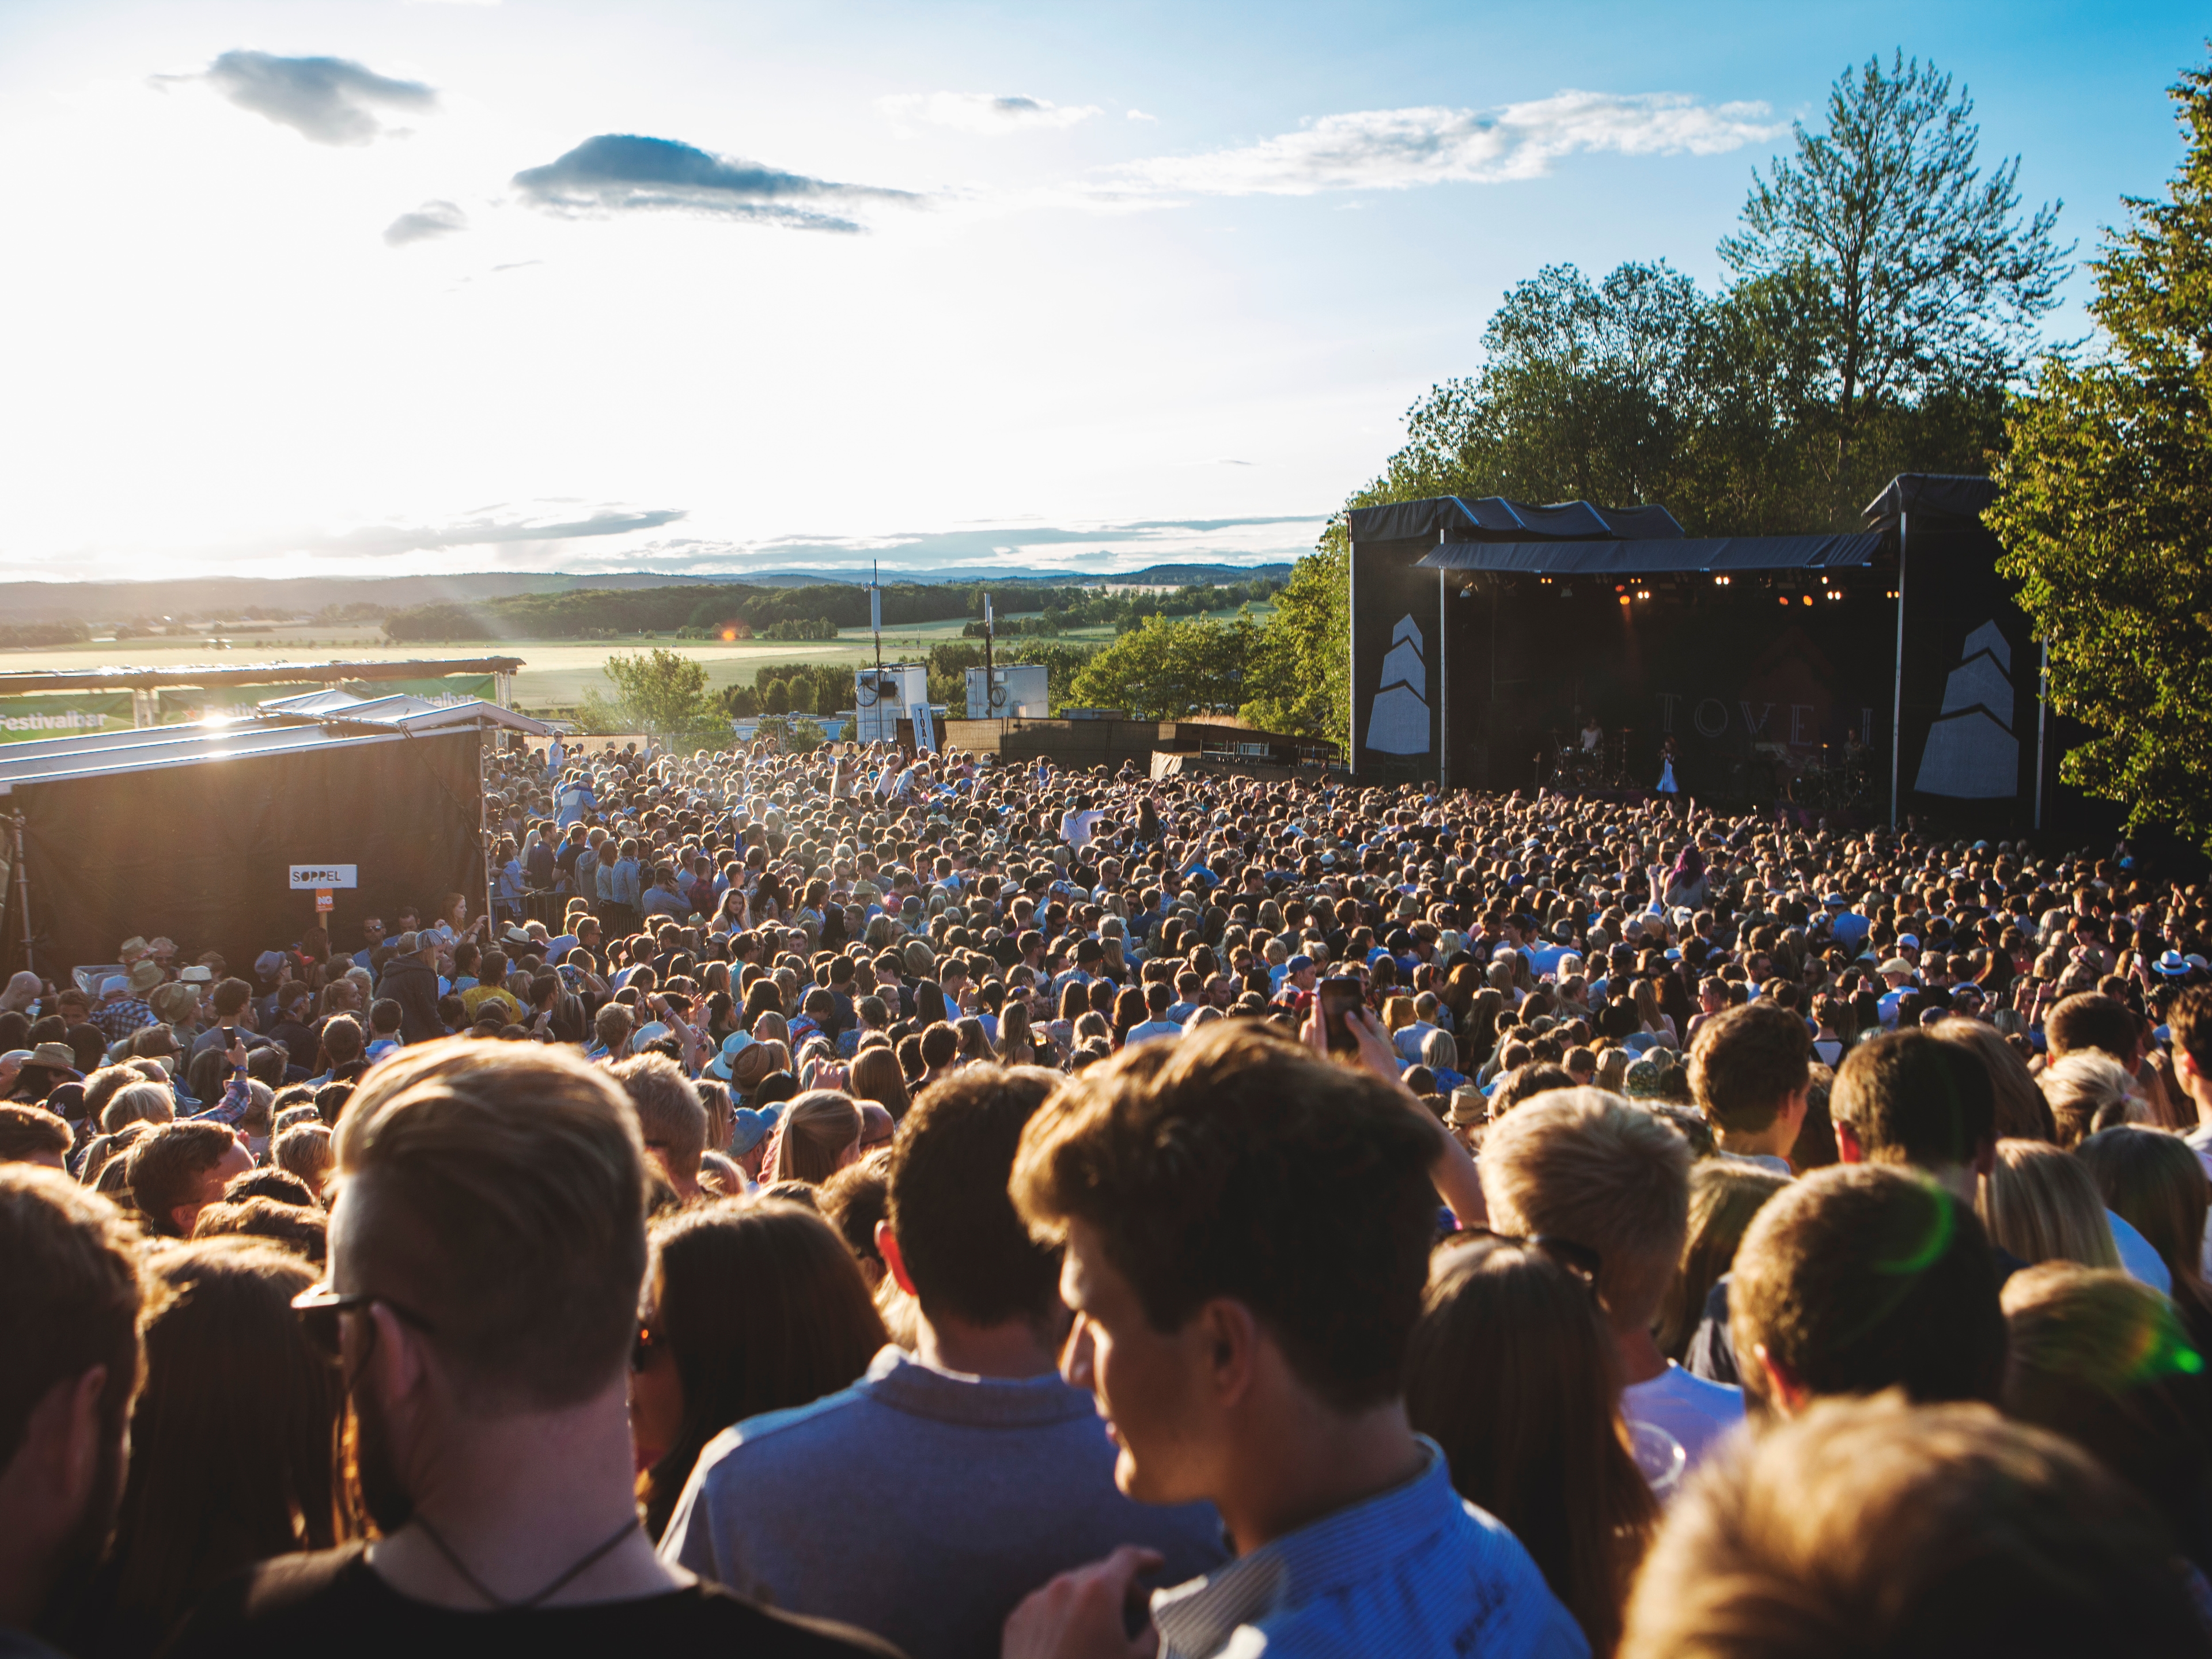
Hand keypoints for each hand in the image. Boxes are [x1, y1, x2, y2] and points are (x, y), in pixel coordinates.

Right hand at [226, 1040, 247, 1069]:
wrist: (241, 1066)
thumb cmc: (235, 1059)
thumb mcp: (229, 1054)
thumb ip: (228, 1050)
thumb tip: (228, 1050)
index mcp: (240, 1046)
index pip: (239, 1039)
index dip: (236, 1038)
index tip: (235, 1039)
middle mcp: (244, 1048)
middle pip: (240, 1045)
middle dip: (236, 1046)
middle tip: (233, 1048)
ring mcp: (245, 1053)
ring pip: (242, 1050)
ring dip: (238, 1051)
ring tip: (234, 1054)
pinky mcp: (246, 1057)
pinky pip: (243, 1054)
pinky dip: (240, 1055)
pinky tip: (237, 1058)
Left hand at [1001, 1546, 1162, 1658]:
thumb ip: (1153, 1632)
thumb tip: (1156, 1618)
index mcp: (1098, 1590)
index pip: (1127, 1558)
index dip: (1146, 1558)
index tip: (1158, 1564)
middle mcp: (1065, 1585)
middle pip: (1100, 1572)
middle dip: (1122, 1586)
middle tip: (1139, 1607)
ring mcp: (1036, 1600)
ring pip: (1071, 1587)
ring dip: (1092, 1599)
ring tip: (1104, 1625)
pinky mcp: (1017, 1619)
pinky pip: (1046, 1605)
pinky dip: (1064, 1612)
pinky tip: (1073, 1638)